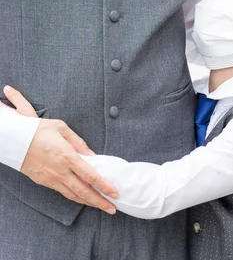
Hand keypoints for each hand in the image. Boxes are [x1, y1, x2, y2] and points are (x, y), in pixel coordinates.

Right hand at [0, 86, 117, 212]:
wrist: (15, 141)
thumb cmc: (39, 130)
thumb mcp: (62, 128)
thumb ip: (79, 142)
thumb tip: (92, 155)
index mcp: (67, 156)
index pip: (90, 175)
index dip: (104, 186)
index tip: (114, 192)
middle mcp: (61, 171)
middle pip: (84, 191)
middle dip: (100, 201)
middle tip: (112, 208)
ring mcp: (52, 179)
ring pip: (74, 195)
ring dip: (89, 203)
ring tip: (101, 206)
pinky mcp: (45, 182)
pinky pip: (64, 193)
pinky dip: (76, 198)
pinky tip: (83, 198)